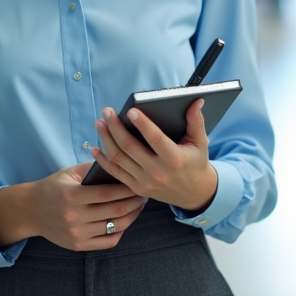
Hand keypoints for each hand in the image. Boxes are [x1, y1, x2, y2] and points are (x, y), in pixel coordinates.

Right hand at [0, 163, 144, 251]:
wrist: (31, 211)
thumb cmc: (53, 188)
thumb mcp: (69, 173)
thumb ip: (92, 168)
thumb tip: (119, 163)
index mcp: (72, 195)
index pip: (108, 193)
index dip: (127, 189)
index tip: (138, 183)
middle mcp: (74, 217)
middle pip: (115, 210)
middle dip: (134, 202)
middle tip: (144, 193)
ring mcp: (76, 234)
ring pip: (115, 227)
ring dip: (132, 216)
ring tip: (138, 206)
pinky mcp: (78, 245)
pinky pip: (108, 242)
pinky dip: (120, 232)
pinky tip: (125, 221)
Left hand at [90, 100, 218, 212]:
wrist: (193, 194)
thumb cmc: (196, 163)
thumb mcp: (200, 143)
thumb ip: (196, 122)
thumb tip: (196, 101)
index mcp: (174, 159)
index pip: (155, 138)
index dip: (142, 124)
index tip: (130, 110)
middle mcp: (158, 172)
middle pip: (130, 147)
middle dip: (115, 127)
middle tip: (107, 111)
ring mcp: (145, 181)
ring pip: (118, 158)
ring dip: (106, 139)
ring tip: (99, 123)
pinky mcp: (136, 188)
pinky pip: (115, 172)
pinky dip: (102, 160)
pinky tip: (95, 147)